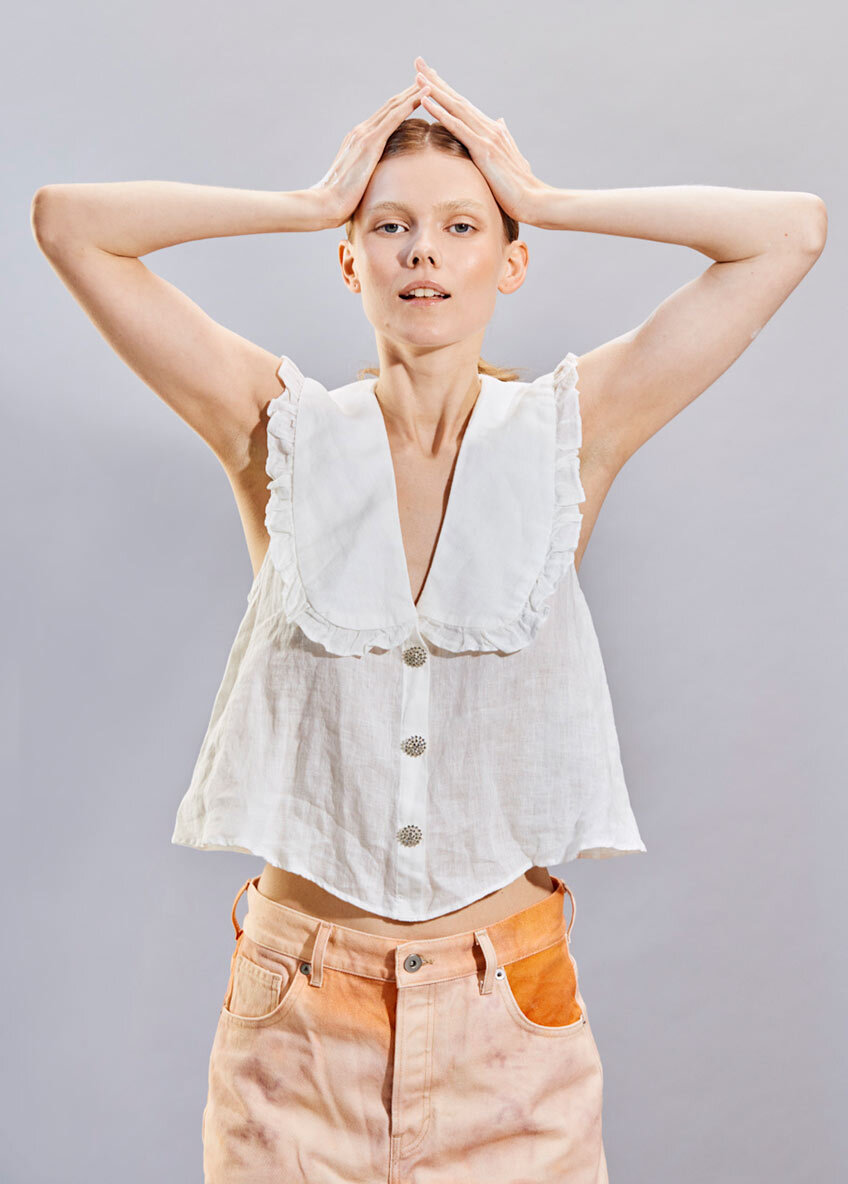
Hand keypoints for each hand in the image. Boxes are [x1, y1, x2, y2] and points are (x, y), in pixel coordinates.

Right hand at [309, 82, 431, 227]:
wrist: (324, 204)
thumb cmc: (340, 202)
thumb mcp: (358, 183)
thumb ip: (370, 175)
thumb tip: (381, 183)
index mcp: (359, 140)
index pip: (386, 116)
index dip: (403, 103)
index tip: (419, 93)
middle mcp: (361, 132)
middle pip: (391, 105)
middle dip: (411, 90)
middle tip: (430, 77)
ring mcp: (364, 135)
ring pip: (394, 107)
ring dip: (414, 92)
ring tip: (432, 81)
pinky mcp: (369, 144)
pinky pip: (393, 119)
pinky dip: (408, 105)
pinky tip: (423, 97)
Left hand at [412, 57, 547, 223]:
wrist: (533, 200)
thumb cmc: (520, 187)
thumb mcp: (509, 158)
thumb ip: (503, 137)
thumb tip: (499, 121)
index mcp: (492, 131)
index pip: (464, 106)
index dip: (446, 91)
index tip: (430, 76)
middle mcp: (489, 127)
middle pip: (457, 99)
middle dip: (436, 80)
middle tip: (418, 62)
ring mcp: (487, 136)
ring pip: (455, 107)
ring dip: (434, 89)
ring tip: (417, 74)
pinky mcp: (484, 149)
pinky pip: (457, 126)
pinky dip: (440, 111)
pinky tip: (425, 100)